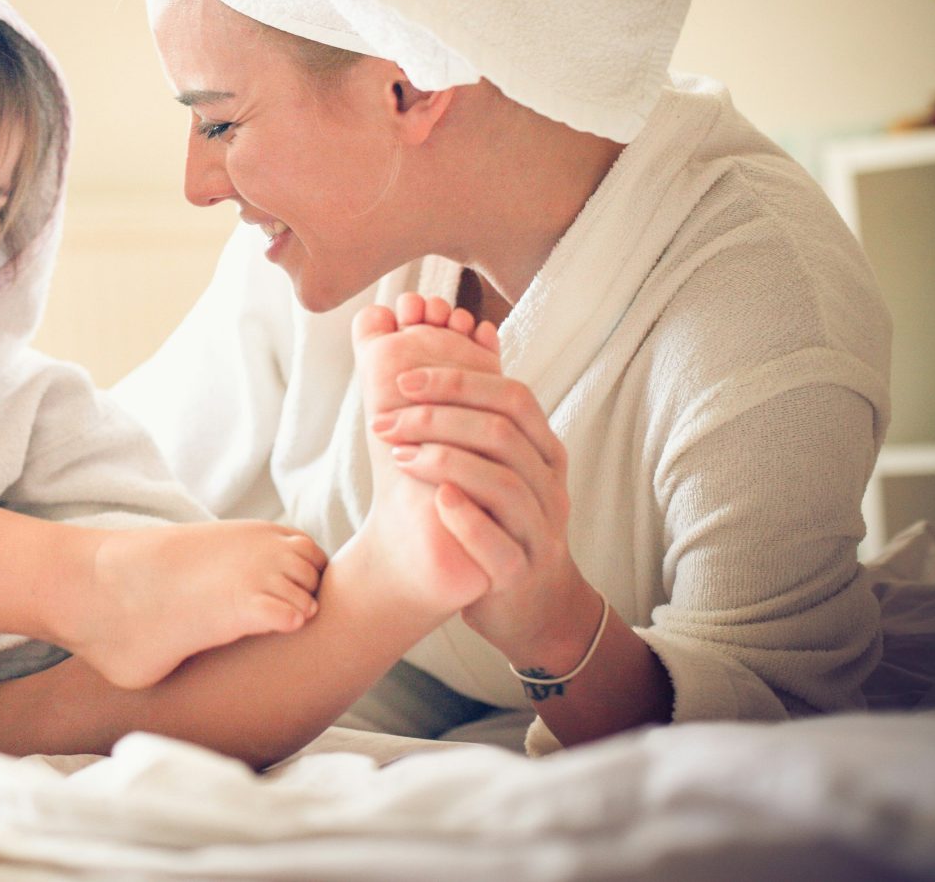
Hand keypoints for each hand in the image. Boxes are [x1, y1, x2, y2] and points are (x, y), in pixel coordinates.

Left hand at [371, 364, 599, 668]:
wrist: (525, 601)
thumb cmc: (495, 518)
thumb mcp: (493, 462)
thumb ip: (479, 411)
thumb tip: (475, 332)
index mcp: (543, 450)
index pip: (512, 396)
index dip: (457, 382)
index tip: (402, 382)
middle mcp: (550, 484)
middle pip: (502, 432)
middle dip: (436, 418)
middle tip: (384, 421)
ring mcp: (541, 529)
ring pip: (504, 482)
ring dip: (443, 461)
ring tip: (397, 456)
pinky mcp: (521, 571)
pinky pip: (500, 543)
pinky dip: (466, 518)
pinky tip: (436, 500)